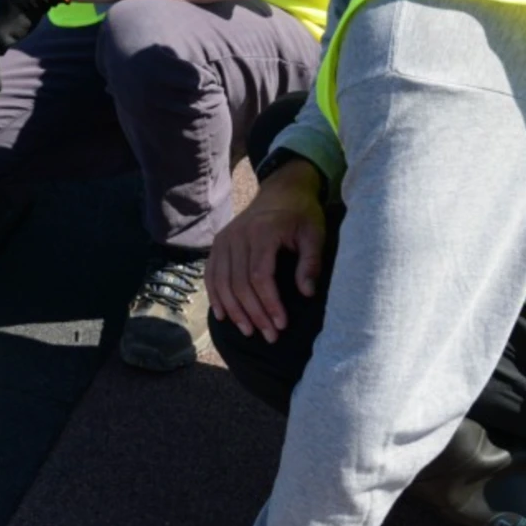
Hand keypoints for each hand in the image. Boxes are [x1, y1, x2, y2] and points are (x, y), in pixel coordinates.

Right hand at [207, 158, 325, 342]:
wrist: (282, 190)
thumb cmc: (301, 214)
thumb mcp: (314, 234)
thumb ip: (311, 262)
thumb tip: (306, 293)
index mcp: (263, 233)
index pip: (260, 276)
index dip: (269, 303)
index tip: (281, 324)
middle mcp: (238, 236)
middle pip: (240, 283)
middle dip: (253, 313)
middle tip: (269, 336)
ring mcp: (225, 239)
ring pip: (223, 282)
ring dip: (234, 310)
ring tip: (248, 331)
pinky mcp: (218, 243)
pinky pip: (211, 274)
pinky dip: (215, 296)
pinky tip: (223, 315)